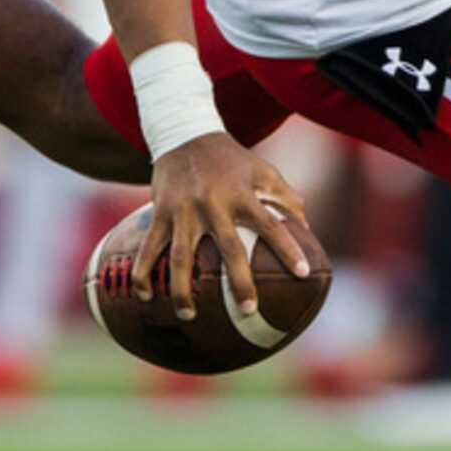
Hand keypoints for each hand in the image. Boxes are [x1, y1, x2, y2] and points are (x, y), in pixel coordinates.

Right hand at [133, 132, 314, 322]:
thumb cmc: (231, 159)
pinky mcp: (160, 213)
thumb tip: (307, 230)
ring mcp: (184, 211)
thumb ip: (286, 197)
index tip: (302, 274)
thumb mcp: (263, 171)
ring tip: (189, 315)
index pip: (271, 225)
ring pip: (182, 257)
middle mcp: (213, 204)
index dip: (288, 248)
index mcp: (242, 195)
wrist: (185, 134)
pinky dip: (144, 272)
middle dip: (239, 282)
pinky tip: (144, 296)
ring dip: (183, 289)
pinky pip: (149, 247)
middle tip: (249, 310)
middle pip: (228, 249)